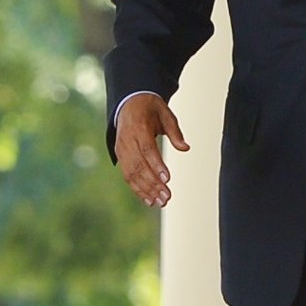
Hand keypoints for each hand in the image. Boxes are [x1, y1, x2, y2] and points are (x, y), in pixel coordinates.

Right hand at [114, 93, 188, 208]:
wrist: (128, 102)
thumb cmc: (150, 108)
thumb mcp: (165, 113)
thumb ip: (175, 132)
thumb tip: (186, 148)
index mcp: (138, 127)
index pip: (147, 149)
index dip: (156, 165)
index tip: (167, 179)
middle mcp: (127, 140)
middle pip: (139, 165)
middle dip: (152, 184)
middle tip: (167, 197)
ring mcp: (121, 149)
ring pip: (131, 173)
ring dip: (145, 190)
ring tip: (160, 202)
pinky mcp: (120, 156)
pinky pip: (127, 175)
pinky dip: (137, 189)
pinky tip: (148, 200)